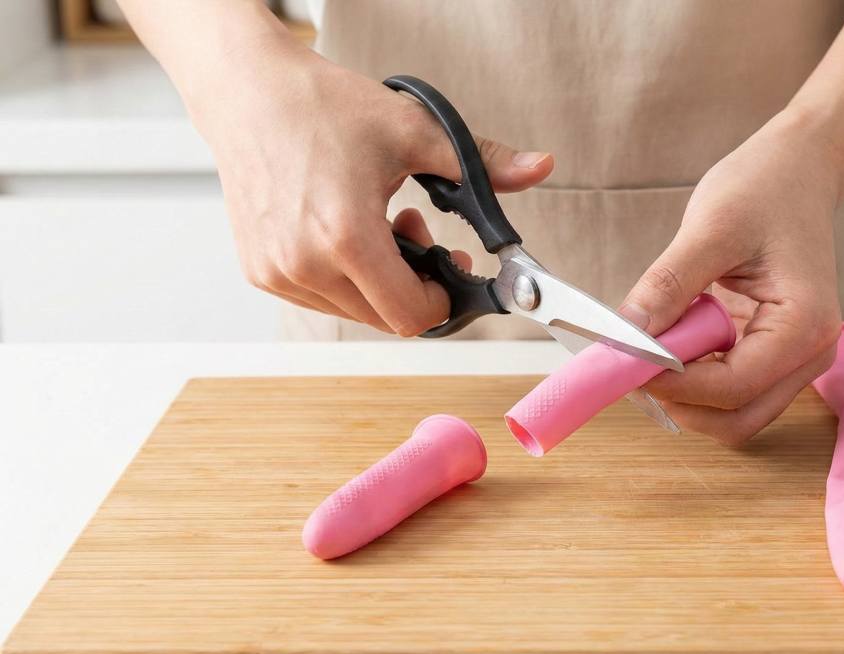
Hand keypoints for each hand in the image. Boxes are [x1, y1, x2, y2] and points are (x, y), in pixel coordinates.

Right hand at [189, 40, 552, 334]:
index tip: (451, 267)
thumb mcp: (416, 131)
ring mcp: (276, 273)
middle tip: (419, 230)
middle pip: (386, 319)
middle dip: (416, 285)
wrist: (249, 91)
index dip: (443, 300)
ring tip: (382, 224)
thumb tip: (541, 167)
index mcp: (345, 238)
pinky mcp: (260, 272)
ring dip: (380, 281)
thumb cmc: (323, 107)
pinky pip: (322, 298)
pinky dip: (346, 276)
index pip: (412, 316)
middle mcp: (304, 265)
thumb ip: (484, 163)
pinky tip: (346, 229)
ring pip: (355, 312)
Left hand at [620, 113, 842, 444]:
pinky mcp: (774, 354)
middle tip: (630, 368)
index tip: (623, 363)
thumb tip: (626, 336)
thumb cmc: (765, 188)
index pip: (733, 387)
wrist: (798, 170)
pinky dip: (695, 380)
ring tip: (650, 351)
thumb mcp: (710, 228)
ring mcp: (795, 360)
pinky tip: (671, 343)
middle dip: (679, 403)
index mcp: (805, 326)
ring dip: (685, 397)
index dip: (673, 385)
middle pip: (737, 418)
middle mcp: (810, 354)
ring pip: (734, 414)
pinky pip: (732, 391)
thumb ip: (668, 286)